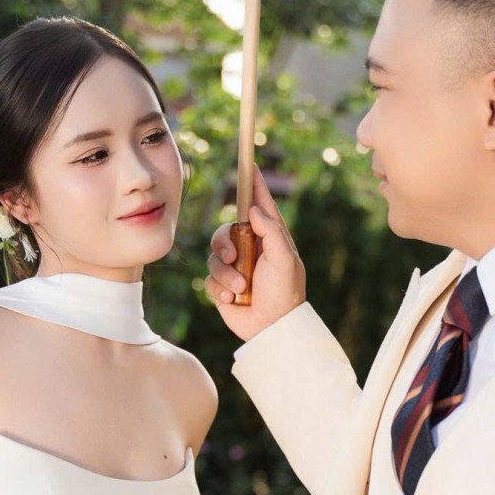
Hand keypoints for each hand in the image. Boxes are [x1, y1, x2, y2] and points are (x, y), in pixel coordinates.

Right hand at [205, 164, 306, 342]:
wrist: (272, 329)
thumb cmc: (285, 293)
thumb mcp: (284, 259)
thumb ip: (271, 231)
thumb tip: (252, 210)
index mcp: (270, 238)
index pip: (260, 206)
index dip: (254, 186)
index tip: (250, 165)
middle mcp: (251, 249)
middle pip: (225, 230)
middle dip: (225, 243)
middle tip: (233, 257)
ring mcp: (235, 268)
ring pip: (214, 257)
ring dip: (226, 274)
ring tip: (241, 289)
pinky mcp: (223, 286)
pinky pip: (209, 279)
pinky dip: (219, 289)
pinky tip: (233, 301)